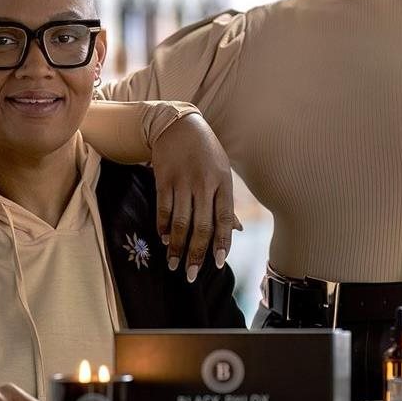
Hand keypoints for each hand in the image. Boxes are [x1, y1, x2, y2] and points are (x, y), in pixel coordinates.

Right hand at [151, 114, 241, 281]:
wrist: (180, 125)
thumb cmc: (206, 153)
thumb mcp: (223, 172)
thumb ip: (227, 203)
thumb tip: (238, 231)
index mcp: (223, 183)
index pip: (224, 219)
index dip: (222, 243)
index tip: (217, 264)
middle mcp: (204, 183)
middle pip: (201, 225)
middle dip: (195, 253)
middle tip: (189, 275)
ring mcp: (183, 180)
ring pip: (180, 220)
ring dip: (176, 245)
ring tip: (173, 264)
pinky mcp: (164, 178)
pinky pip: (163, 208)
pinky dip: (163, 226)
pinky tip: (163, 239)